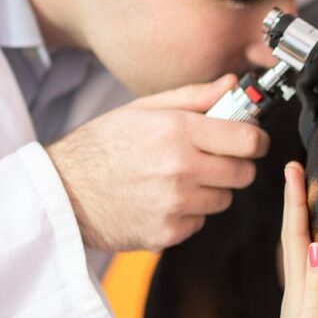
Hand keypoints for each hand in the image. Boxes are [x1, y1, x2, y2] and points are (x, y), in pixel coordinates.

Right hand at [46, 75, 269, 250]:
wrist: (62, 193)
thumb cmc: (102, 146)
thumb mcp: (142, 110)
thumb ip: (193, 97)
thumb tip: (232, 85)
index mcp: (177, 131)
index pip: (248, 139)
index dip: (256, 139)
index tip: (252, 140)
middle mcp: (181, 168)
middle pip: (243, 172)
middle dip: (235, 165)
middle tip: (213, 159)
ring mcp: (176, 204)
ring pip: (224, 199)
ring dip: (211, 190)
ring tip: (178, 179)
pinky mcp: (169, 232)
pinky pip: (200, 222)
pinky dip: (189, 213)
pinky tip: (162, 200)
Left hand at [270, 162, 317, 317]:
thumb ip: (315, 288)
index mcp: (298, 284)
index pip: (296, 234)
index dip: (294, 201)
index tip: (291, 167)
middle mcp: (299, 286)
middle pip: (297, 234)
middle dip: (298, 202)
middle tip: (299, 171)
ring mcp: (306, 298)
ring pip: (306, 249)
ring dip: (308, 222)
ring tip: (314, 198)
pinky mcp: (316, 311)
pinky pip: (317, 268)